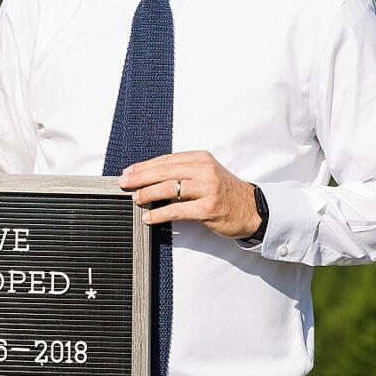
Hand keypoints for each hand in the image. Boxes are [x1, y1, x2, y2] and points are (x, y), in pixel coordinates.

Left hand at [120, 151, 261, 239]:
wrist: (252, 208)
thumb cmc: (225, 191)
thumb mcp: (206, 172)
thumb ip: (183, 171)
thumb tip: (150, 176)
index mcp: (200, 158)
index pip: (166, 160)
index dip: (144, 166)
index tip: (128, 171)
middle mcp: (204, 170)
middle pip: (164, 171)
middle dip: (140, 177)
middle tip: (124, 182)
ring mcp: (207, 188)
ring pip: (169, 188)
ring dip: (148, 194)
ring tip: (135, 198)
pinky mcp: (208, 208)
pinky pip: (177, 210)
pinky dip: (160, 214)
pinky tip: (149, 217)